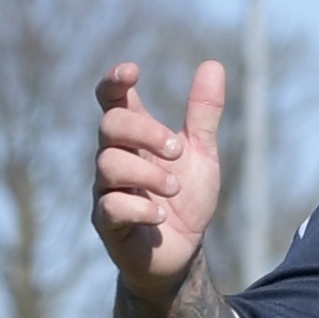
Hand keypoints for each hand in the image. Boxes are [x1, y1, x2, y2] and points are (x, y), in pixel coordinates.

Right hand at [92, 59, 225, 297]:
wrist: (183, 253)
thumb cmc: (185, 199)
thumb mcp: (201, 153)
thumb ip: (203, 113)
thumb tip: (212, 64)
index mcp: (134, 138)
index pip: (111, 99)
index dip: (114, 81)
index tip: (133, 71)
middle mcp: (113, 158)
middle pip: (109, 125)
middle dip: (145, 132)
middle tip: (178, 150)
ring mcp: (106, 190)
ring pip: (108, 164)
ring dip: (148, 174)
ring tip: (174, 189)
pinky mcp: (107, 222)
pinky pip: (110, 206)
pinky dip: (140, 208)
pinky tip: (160, 215)